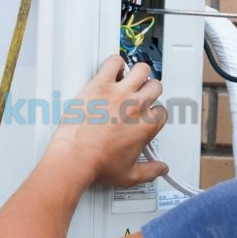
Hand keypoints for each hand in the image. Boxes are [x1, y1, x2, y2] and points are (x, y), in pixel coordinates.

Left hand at [46, 56, 167, 187]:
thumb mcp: (130, 175)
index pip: (161, 111)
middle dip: (150, 90)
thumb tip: (160, 169)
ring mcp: (119, 94)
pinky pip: (114, 62)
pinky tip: (112, 70)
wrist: (74, 158)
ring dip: (138, 73)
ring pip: (141, 70)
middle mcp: (136, 107)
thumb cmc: (97, 164)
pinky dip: (115, 63)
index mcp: (146, 126)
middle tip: (141, 94)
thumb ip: (150, 171)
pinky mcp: (100, 85)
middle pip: (155, 87)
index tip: (147, 115)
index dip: (154, 112)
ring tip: (130, 79)